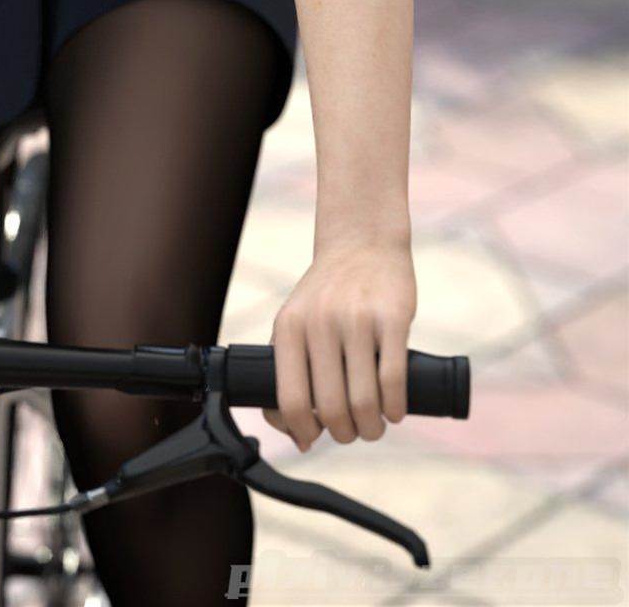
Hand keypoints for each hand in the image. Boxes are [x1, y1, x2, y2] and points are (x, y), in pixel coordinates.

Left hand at [263, 236, 415, 450]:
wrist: (361, 242)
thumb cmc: (325, 295)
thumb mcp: (295, 323)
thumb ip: (291, 374)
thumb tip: (301, 442)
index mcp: (289, 327)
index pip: (290, 399)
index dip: (303, 430)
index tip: (315, 437)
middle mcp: (319, 323)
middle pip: (331, 408)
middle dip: (345, 434)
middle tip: (353, 431)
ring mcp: (356, 320)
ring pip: (365, 402)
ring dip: (372, 428)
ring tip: (374, 426)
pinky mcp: (392, 317)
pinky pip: (394, 380)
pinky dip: (396, 409)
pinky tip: (395, 411)